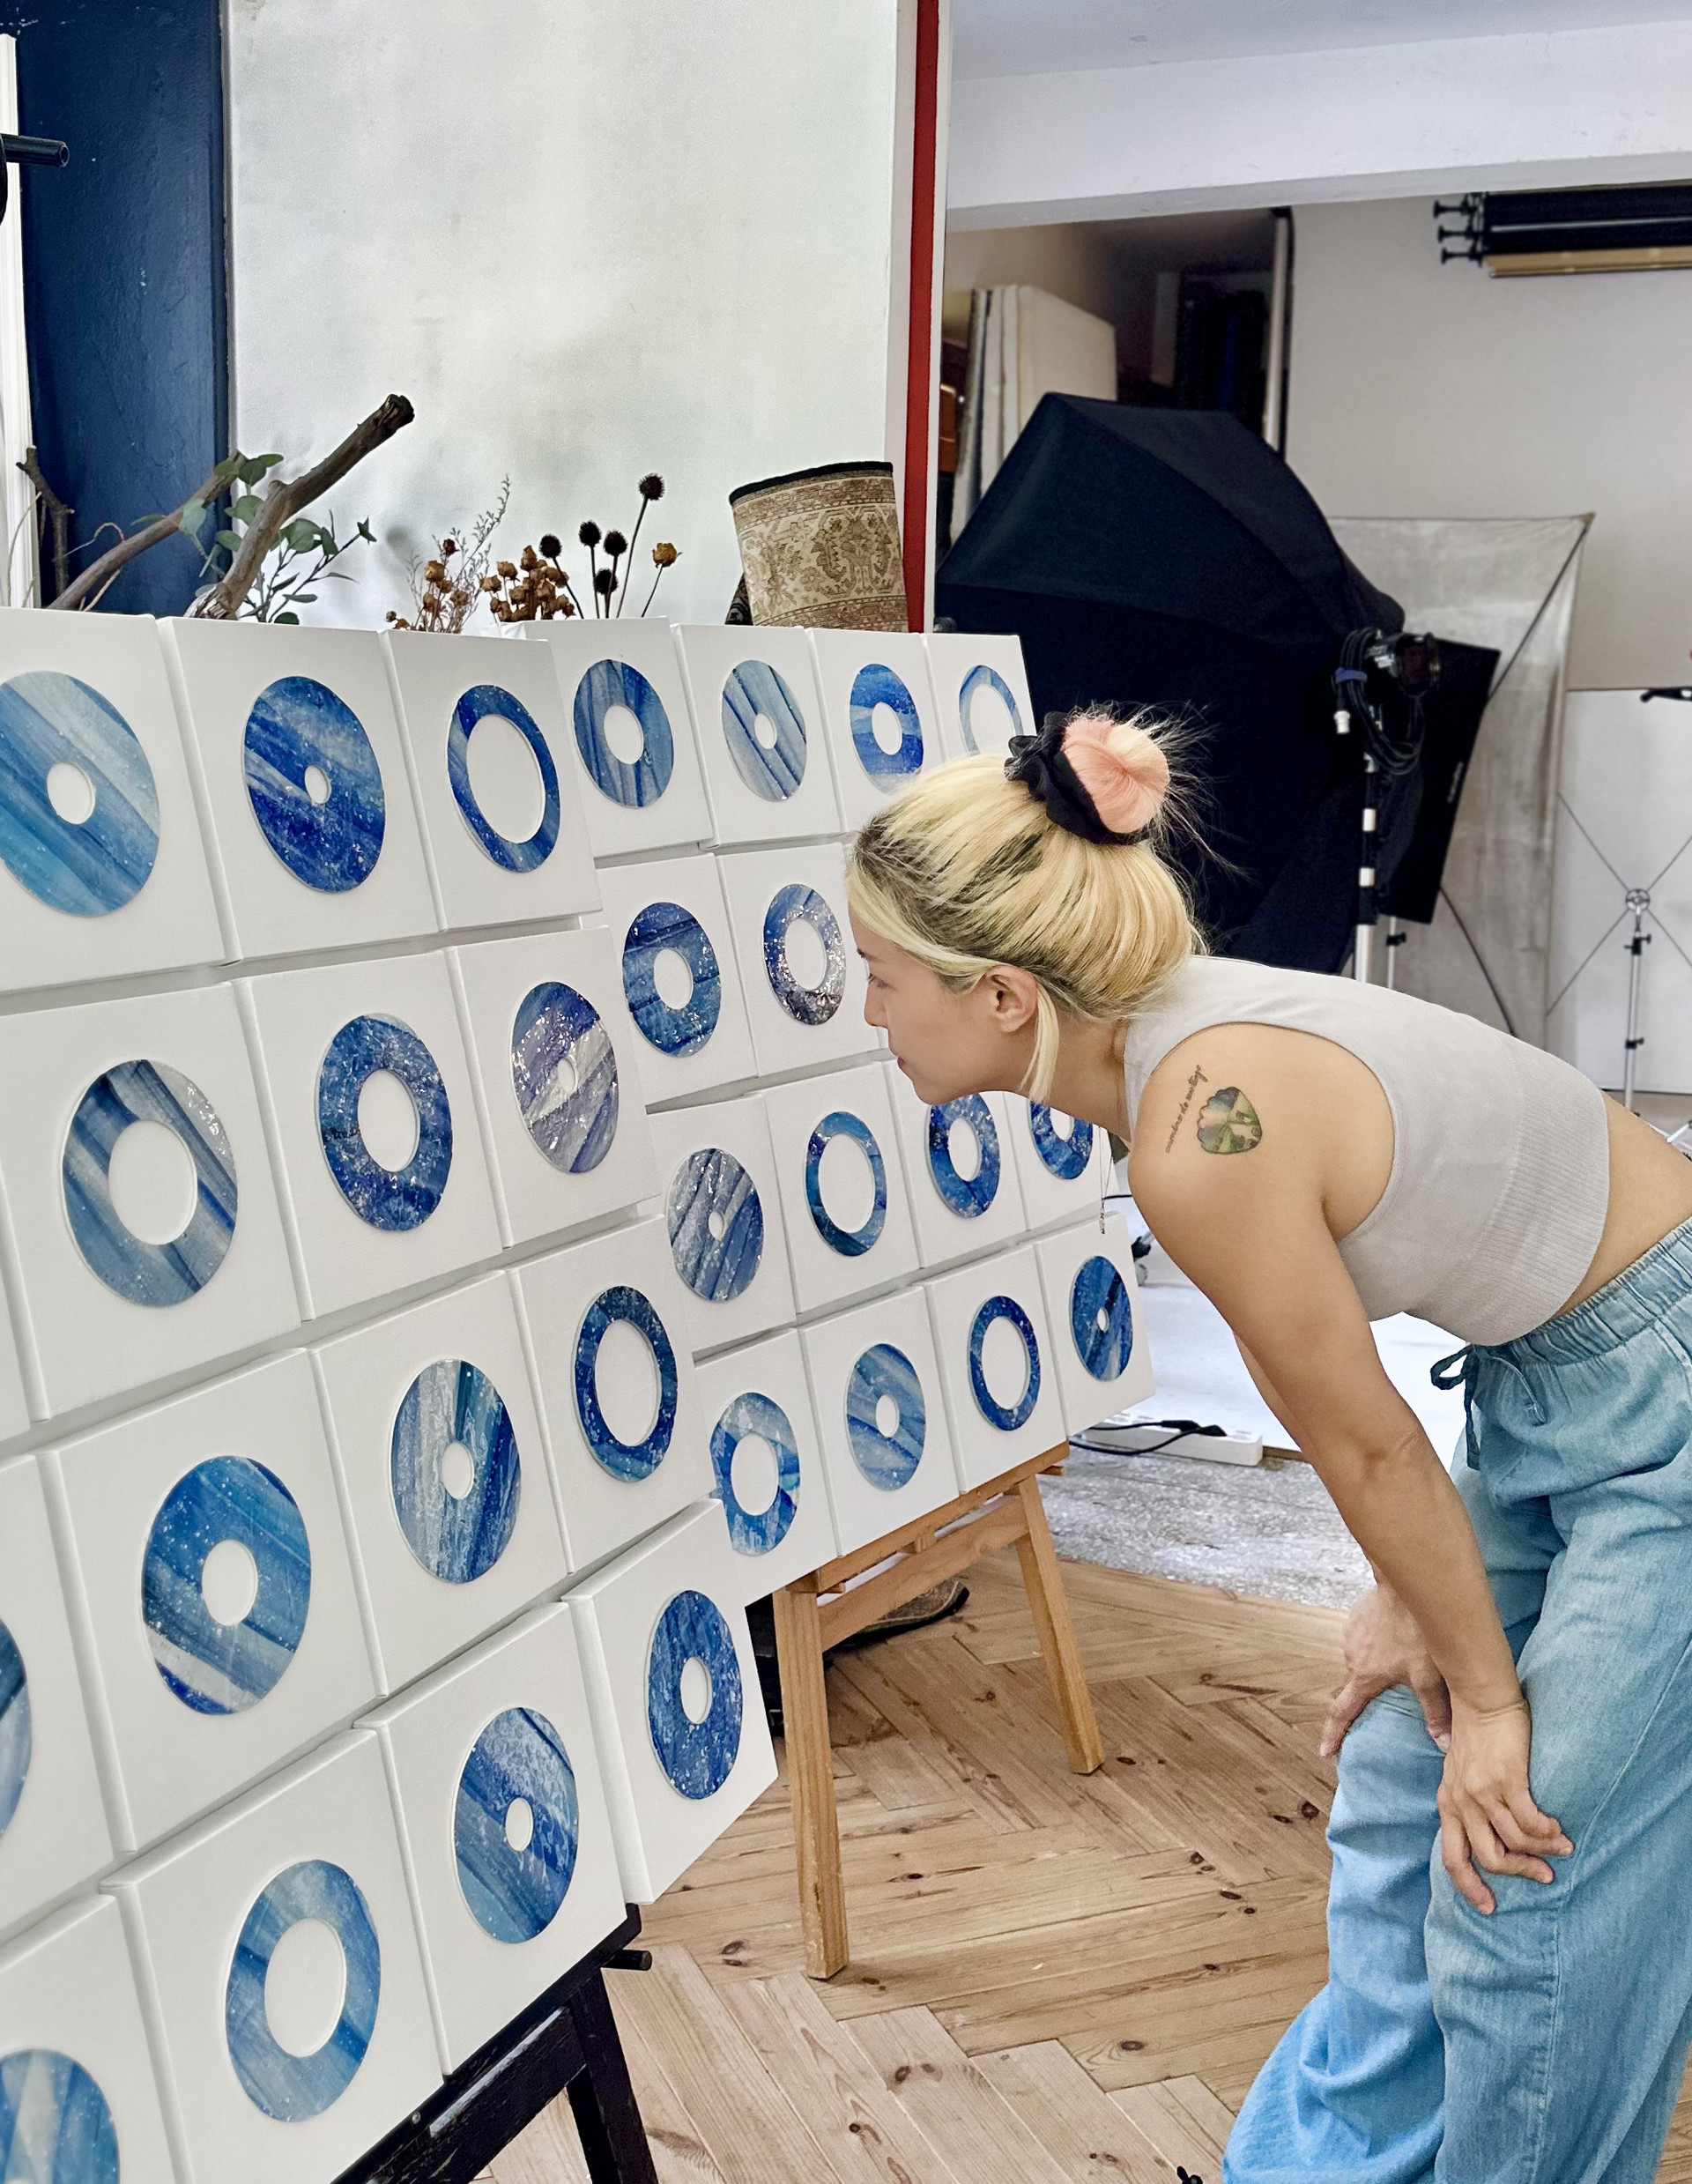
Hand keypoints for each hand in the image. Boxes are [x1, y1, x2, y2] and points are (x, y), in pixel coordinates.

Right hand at [1321, 1583, 1451, 1758]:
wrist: (1405, 1586)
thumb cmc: (1416, 1632)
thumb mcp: (1428, 1676)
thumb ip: (1434, 1712)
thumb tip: (1442, 1745)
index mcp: (1363, 1677)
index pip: (1342, 1712)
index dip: (1333, 1734)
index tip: (1325, 1751)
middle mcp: (1350, 1659)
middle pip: (1357, 1683)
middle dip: (1369, 1689)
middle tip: (1388, 1687)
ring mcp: (1350, 1636)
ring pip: (1362, 1659)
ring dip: (1375, 1662)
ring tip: (1399, 1655)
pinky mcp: (1355, 1617)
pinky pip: (1363, 1638)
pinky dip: (1376, 1642)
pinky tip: (1394, 1635)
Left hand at [1438, 1695, 1571, 1914]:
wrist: (1482, 1699)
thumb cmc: (1475, 1734)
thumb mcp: (1458, 1772)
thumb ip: (1466, 1801)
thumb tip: (1484, 1831)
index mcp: (1448, 1804)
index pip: (1453, 1859)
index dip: (1470, 1888)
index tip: (1490, 1908)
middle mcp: (1462, 1802)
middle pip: (1489, 1859)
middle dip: (1520, 1873)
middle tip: (1544, 1877)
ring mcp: (1483, 1792)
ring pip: (1515, 1842)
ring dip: (1543, 1851)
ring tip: (1563, 1848)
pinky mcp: (1507, 1780)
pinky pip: (1531, 1821)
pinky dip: (1548, 1832)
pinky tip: (1558, 1829)